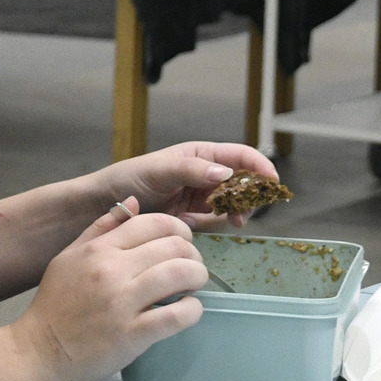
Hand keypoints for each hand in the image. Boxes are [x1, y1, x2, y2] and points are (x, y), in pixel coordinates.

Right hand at [8, 199, 206, 380]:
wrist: (40, 351)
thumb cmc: (55, 305)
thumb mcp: (68, 258)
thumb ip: (100, 229)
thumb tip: (134, 202)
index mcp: (97, 250)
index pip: (153, 223)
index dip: (178, 229)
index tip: (181, 244)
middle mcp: (111, 270)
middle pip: (173, 246)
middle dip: (193, 254)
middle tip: (191, 267)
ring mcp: (123, 302)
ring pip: (181, 274)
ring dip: (197, 277)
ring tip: (192, 286)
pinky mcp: (134, 334)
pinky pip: (178, 315)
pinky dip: (193, 310)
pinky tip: (188, 310)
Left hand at [100, 141, 280, 231]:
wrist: (108, 205)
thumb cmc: (130, 178)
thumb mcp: (159, 170)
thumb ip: (191, 170)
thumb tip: (226, 172)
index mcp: (201, 154)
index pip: (241, 156)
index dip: (260, 166)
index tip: (272, 182)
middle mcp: (206, 173)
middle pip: (244, 184)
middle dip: (246, 198)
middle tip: (238, 213)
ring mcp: (202, 196)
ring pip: (233, 206)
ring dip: (227, 214)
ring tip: (207, 218)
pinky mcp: (196, 217)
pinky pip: (216, 222)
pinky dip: (210, 225)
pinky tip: (190, 224)